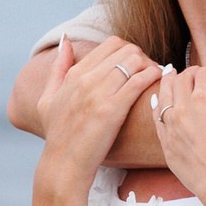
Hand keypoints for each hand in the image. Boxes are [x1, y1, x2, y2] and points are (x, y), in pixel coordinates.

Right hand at [34, 37, 160, 189]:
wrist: (64, 164)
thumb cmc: (58, 135)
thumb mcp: (47, 98)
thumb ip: (58, 67)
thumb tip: (66, 41)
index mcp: (74, 74)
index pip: (110, 44)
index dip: (128, 51)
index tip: (135, 65)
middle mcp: (86, 79)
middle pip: (126, 49)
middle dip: (142, 57)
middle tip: (149, 71)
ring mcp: (98, 93)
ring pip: (134, 60)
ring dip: (150, 66)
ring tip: (155, 78)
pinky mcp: (112, 109)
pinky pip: (138, 81)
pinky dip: (152, 77)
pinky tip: (157, 82)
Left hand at [151, 63, 205, 199]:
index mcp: (204, 97)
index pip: (204, 72)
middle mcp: (183, 108)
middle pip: (181, 79)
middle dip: (191, 73)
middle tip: (200, 77)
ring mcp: (171, 126)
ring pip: (163, 94)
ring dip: (168, 82)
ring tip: (170, 74)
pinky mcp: (166, 144)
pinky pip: (156, 117)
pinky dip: (157, 104)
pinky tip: (158, 101)